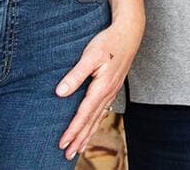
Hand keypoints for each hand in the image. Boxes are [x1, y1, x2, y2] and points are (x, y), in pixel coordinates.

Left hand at [55, 18, 140, 160]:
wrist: (129, 32)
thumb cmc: (109, 42)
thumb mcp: (90, 55)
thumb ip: (75, 75)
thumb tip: (60, 93)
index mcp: (102, 87)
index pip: (84, 114)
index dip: (73, 130)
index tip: (62, 144)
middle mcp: (108, 93)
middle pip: (92, 121)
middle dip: (79, 139)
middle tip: (67, 155)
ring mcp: (112, 91)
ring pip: (98, 118)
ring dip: (87, 134)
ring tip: (78, 148)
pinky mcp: (113, 87)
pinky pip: (103, 111)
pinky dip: (96, 123)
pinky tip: (92, 127)